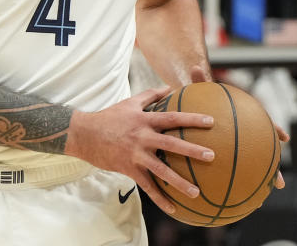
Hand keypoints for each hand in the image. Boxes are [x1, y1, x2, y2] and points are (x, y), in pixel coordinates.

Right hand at [65, 86, 214, 214]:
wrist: (85, 134)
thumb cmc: (109, 117)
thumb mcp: (130, 102)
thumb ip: (151, 95)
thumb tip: (169, 87)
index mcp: (144, 120)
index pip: (172, 117)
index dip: (191, 119)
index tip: (211, 121)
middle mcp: (142, 137)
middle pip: (171, 143)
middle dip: (192, 150)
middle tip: (212, 156)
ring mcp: (135, 155)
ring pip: (161, 170)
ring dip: (180, 182)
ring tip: (197, 192)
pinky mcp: (129, 169)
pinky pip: (147, 186)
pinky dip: (160, 198)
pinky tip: (173, 209)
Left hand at [189, 66, 288, 189]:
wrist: (195, 104)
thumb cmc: (199, 97)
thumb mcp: (199, 89)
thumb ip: (199, 81)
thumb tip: (195, 67)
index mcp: (244, 116)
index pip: (263, 121)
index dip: (274, 129)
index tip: (283, 137)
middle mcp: (245, 132)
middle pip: (263, 151)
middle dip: (273, 167)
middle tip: (280, 181)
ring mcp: (237, 144)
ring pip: (251, 165)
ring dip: (257, 182)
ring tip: (260, 200)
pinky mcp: (225, 154)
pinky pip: (229, 171)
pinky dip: (230, 184)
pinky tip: (229, 200)